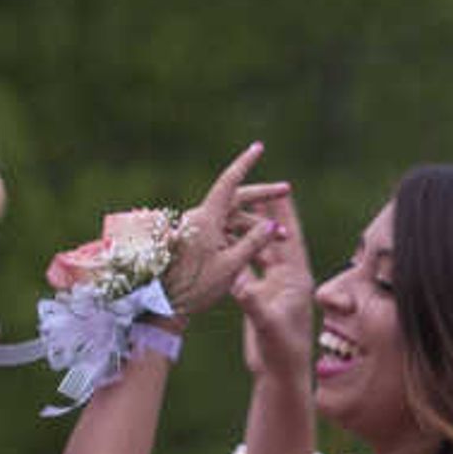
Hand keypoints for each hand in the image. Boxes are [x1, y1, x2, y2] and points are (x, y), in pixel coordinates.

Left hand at [166, 142, 287, 315]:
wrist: (165, 305)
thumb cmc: (196, 288)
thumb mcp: (231, 267)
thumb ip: (253, 243)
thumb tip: (272, 225)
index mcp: (206, 219)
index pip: (229, 183)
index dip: (245, 163)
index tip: (258, 148)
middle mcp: (199, 218)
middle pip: (235, 198)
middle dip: (263, 196)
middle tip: (287, 189)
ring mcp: (196, 228)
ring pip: (232, 217)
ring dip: (256, 225)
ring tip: (282, 240)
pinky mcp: (195, 240)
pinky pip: (223, 230)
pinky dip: (242, 236)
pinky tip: (260, 249)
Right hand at [232, 184, 315, 389]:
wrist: (279, 373)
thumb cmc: (281, 352)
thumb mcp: (267, 325)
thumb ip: (254, 304)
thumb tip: (240, 285)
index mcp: (296, 278)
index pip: (290, 238)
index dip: (284, 213)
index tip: (279, 188)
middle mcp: (287, 277)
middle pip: (274, 237)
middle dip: (264, 213)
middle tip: (253, 188)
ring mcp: (274, 285)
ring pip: (259, 250)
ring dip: (248, 230)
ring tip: (235, 207)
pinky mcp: (261, 295)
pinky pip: (247, 266)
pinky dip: (236, 251)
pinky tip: (223, 237)